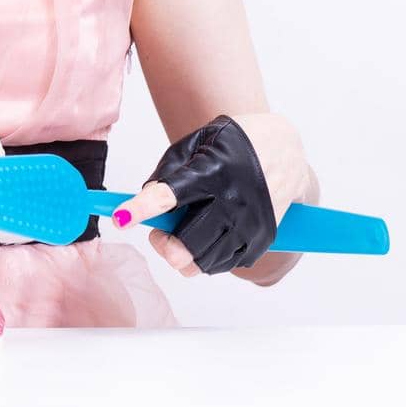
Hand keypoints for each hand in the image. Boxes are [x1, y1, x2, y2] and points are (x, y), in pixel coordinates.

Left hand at [113, 112, 309, 276]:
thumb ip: (168, 171)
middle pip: (186, 244)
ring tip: (180, 233)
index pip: (171, 195)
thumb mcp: (198, 142)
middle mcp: (234, 200)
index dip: (143, 209)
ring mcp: (250, 224)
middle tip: (157, 231)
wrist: (285, 149)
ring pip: (203, 262)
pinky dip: (206, 257)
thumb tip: (146, 201)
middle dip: (161, 242)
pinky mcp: (262, 240)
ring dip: (181, 253)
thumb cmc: (234, 142)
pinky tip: (204, 237)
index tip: (121, 218)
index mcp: (213, 170)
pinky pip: (223, 264)